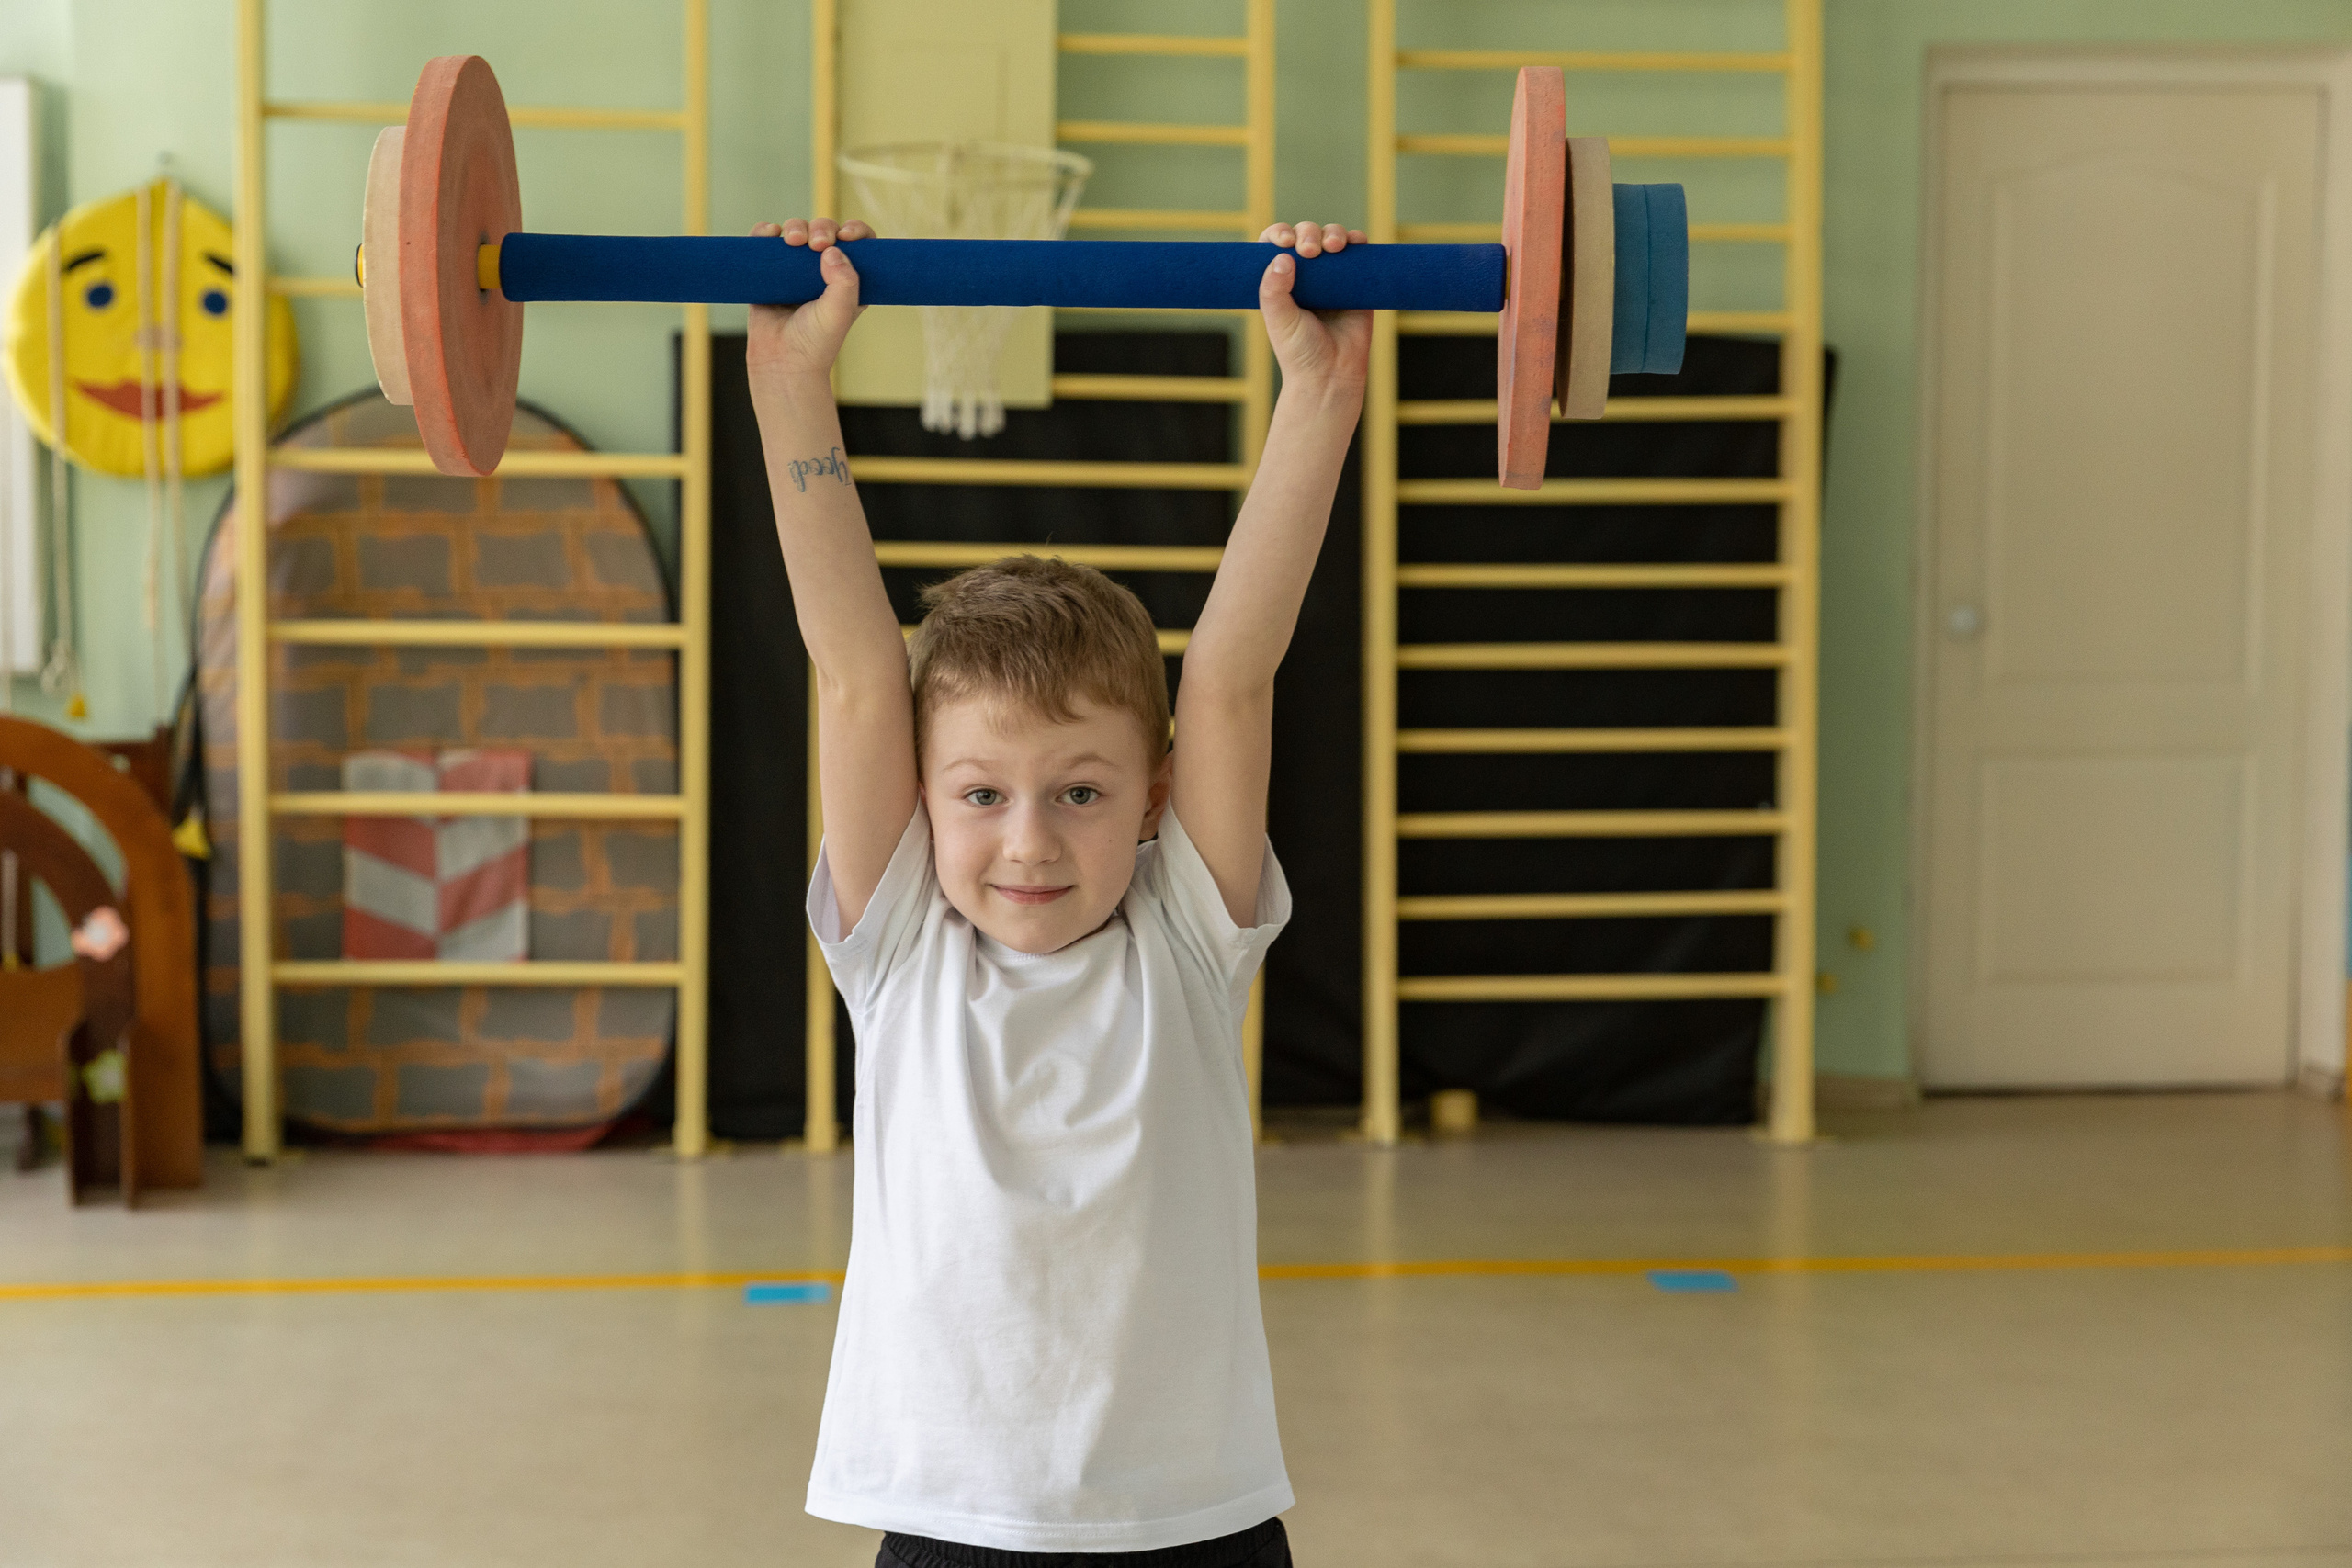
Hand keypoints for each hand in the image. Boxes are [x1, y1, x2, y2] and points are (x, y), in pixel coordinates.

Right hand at [746, 218, 873, 401]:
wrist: (782, 362)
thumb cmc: (816, 343)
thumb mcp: (840, 312)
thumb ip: (845, 281)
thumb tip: (832, 250)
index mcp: (848, 280)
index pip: (859, 244)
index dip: (856, 232)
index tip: (847, 236)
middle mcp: (823, 272)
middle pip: (826, 232)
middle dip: (822, 228)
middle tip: (816, 243)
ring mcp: (794, 271)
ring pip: (796, 232)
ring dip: (795, 227)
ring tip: (793, 241)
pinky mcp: (768, 273)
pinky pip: (765, 243)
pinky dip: (765, 232)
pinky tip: (770, 234)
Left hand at [1258, 221, 1371, 396]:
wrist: (1331, 375)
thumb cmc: (1299, 352)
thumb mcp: (1279, 320)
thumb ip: (1274, 289)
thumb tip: (1283, 256)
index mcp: (1281, 280)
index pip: (1276, 245)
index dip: (1279, 234)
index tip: (1284, 242)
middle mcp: (1306, 275)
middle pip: (1306, 236)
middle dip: (1308, 234)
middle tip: (1309, 251)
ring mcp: (1332, 278)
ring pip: (1332, 239)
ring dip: (1333, 233)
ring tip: (1332, 247)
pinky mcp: (1357, 284)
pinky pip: (1359, 254)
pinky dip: (1358, 241)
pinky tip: (1355, 241)